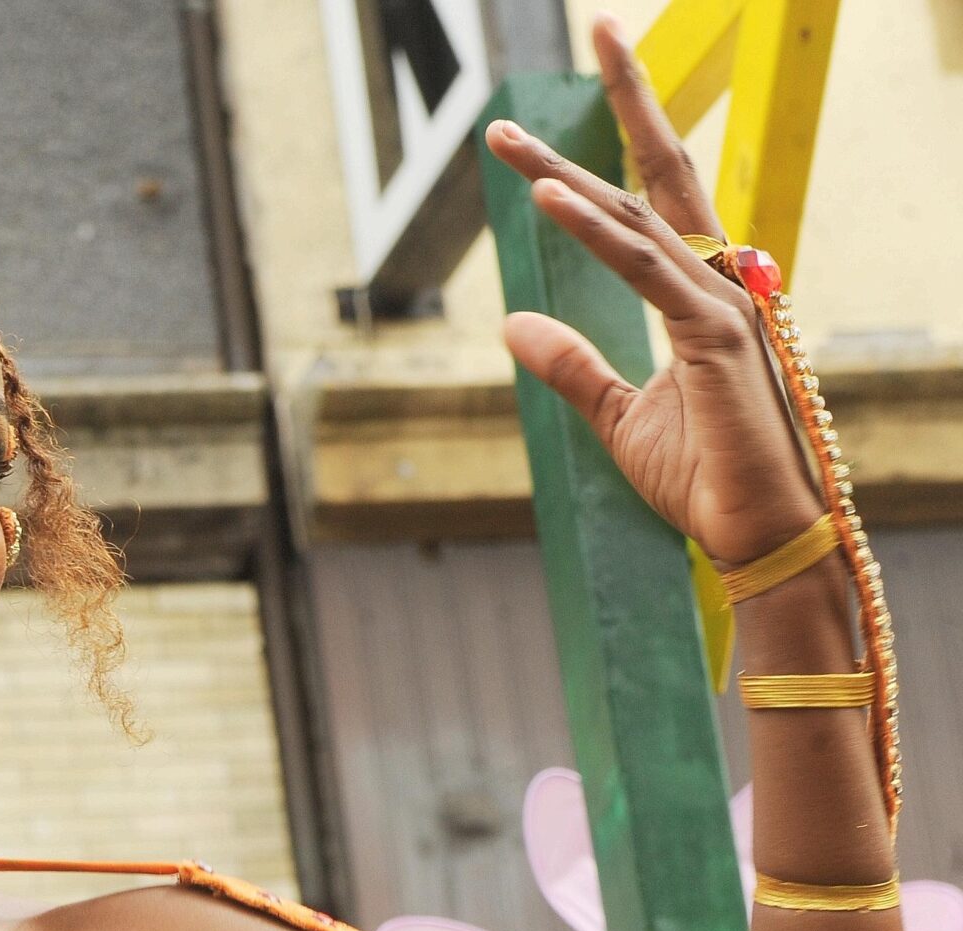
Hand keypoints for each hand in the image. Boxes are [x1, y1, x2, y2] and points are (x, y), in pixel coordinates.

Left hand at [484, 15, 827, 566]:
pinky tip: (549, 198)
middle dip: (606, 116)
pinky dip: (595, 232)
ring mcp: (722, 305)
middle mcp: (718, 284)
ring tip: (505, 139)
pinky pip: (646, 271)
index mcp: (700, 296)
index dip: (602, 154)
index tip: (534, 135)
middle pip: (649, 184)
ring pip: (637, 218)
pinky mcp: (716, 338)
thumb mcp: (620, 418)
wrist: (757, 536)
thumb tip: (510, 322)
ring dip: (567, 173)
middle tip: (557, 60)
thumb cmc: (705, 481)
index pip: (646, 206)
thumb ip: (571, 366)